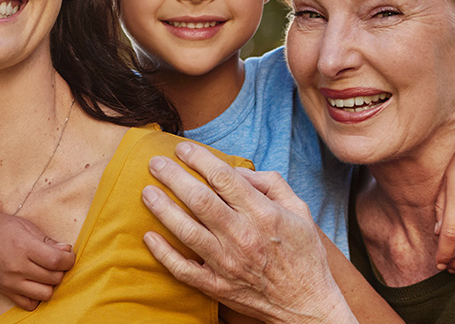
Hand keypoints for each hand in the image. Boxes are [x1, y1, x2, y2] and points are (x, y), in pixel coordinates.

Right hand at [0, 203, 74, 309]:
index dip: (69, 258)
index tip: (67, 253)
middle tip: (54, 259)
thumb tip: (67, 251)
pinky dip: (36, 297)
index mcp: (23, 246)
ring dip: (50, 284)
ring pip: (46, 294)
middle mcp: (17, 267)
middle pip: (54, 278)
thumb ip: (46, 240)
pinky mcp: (3, 290)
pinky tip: (33, 283)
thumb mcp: (23, 225)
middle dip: (61, 269)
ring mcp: (9, 282)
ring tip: (44, 272)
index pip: (57, 261)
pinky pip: (29, 304)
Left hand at [141, 142, 352, 323]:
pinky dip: (163, 253)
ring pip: (186, 231)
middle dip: (172, 176)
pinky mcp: (217, 286)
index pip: (224, 178)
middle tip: (154, 163)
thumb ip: (271, 184)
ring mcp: (228, 263)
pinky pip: (183, 269)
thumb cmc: (303, 254)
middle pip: (199, 200)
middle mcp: (243, 237)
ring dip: (162, 209)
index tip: (183, 148)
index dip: (199, 158)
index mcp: (264, 215)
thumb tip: (239, 171)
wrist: (308, 305)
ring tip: (146, 192)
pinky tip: (148, 236)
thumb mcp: (300, 211)